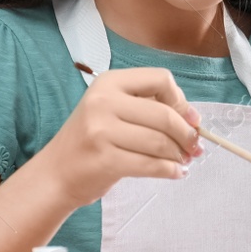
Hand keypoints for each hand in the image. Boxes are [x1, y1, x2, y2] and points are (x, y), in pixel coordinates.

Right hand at [37, 67, 200, 208]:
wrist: (56, 172)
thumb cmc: (91, 141)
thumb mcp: (112, 109)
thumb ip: (147, 106)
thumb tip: (192, 118)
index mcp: (109, 81)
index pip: (160, 79)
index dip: (181, 101)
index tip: (190, 119)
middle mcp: (103, 101)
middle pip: (165, 114)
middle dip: (186, 134)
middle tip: (194, 147)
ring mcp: (102, 130)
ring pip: (160, 142)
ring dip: (179, 155)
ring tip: (184, 161)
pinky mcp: (105, 159)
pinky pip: (151, 165)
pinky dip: (170, 171)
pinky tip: (175, 173)